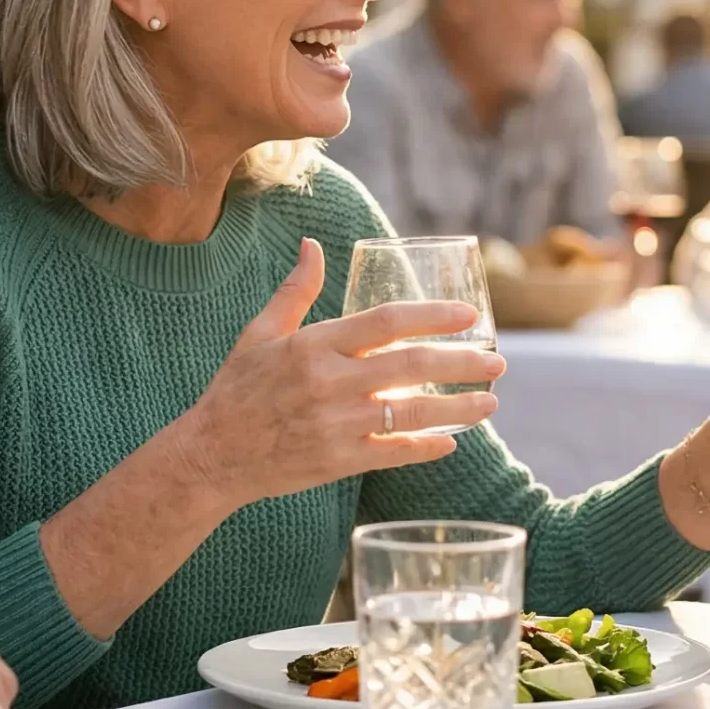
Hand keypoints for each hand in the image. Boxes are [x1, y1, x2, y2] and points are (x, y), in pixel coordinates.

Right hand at [171, 238, 505, 510]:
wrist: (211, 455)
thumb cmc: (237, 390)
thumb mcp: (260, 333)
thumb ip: (296, 291)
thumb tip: (313, 246)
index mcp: (314, 345)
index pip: (386, 322)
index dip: (433, 316)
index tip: (470, 317)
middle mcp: (329, 382)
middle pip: (412, 367)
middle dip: (463, 363)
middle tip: (498, 363)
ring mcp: (336, 425)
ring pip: (412, 413)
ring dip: (459, 407)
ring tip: (491, 401)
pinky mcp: (337, 461)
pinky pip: (394, 453)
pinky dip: (426, 446)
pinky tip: (452, 439)